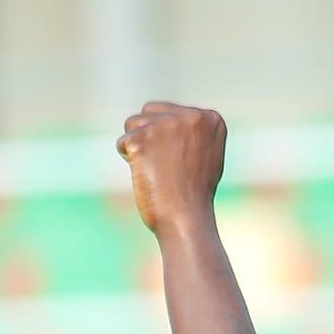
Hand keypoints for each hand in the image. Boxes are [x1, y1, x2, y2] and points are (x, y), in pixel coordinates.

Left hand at [117, 102, 226, 235]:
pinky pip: (123, 143)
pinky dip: (130, 161)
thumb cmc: (195, 196)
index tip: (184, 164)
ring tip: (158, 172)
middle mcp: (190, 116)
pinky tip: (148, 176)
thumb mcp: (206, 156)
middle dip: (150, 136)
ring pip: (133, 123)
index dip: (170, 139)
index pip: (171, 112)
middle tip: (166, 167)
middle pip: (150, 112)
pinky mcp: (142, 139)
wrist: (186, 221)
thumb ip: (193, 132)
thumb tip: (175, 117)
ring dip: (139, 147)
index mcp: (210, 119)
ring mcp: (165, 126)